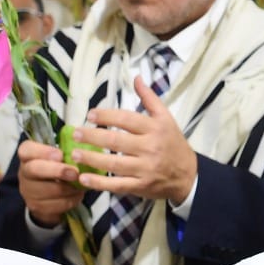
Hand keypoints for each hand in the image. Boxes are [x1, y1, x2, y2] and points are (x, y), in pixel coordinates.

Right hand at [16, 140, 84, 226]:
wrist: (47, 194)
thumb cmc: (56, 168)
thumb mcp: (58, 157)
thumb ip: (66, 152)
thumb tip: (83, 152)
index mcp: (28, 156)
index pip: (27, 149)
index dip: (42, 151)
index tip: (60, 154)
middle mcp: (24, 172)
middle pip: (34, 169)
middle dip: (57, 171)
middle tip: (74, 172)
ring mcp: (28, 191)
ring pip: (48, 190)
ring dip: (69, 188)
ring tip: (81, 184)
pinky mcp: (36, 207)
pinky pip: (56, 204)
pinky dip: (71, 199)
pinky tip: (77, 194)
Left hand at [70, 77, 198, 204]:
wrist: (188, 175)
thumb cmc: (173, 144)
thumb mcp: (167, 118)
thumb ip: (150, 99)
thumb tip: (136, 78)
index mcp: (155, 128)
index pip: (127, 119)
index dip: (106, 116)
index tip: (90, 115)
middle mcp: (150, 148)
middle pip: (116, 141)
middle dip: (93, 137)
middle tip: (76, 133)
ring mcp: (145, 169)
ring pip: (114, 164)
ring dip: (92, 158)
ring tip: (75, 153)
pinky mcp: (141, 186)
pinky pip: (117, 185)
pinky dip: (99, 183)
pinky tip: (83, 178)